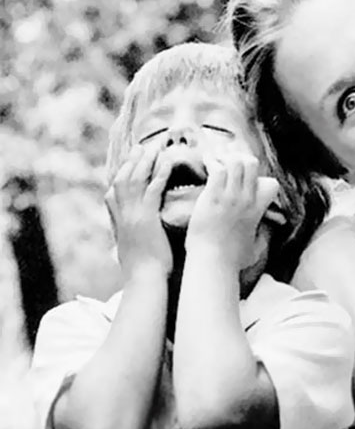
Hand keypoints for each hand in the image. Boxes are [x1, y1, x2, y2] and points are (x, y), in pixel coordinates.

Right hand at [105, 143, 172, 278]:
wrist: (144, 282)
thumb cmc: (143, 271)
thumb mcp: (131, 250)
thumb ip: (131, 238)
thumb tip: (133, 236)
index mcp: (118, 222)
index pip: (114, 192)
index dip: (121, 174)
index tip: (128, 161)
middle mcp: (122, 215)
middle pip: (122, 179)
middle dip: (131, 161)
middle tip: (141, 146)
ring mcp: (132, 215)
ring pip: (135, 179)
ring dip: (145, 161)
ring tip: (155, 147)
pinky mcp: (146, 218)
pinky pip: (152, 190)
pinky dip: (159, 173)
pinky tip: (167, 162)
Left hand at [185, 153, 278, 269]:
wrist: (213, 262)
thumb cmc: (230, 260)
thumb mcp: (255, 249)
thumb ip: (261, 238)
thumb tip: (263, 237)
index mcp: (257, 210)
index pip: (270, 184)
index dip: (260, 180)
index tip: (247, 182)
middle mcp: (246, 200)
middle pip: (252, 164)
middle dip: (240, 159)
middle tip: (227, 164)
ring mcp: (230, 196)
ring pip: (235, 161)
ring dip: (224, 158)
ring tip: (215, 161)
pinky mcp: (213, 196)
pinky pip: (217, 168)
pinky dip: (212, 162)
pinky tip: (206, 162)